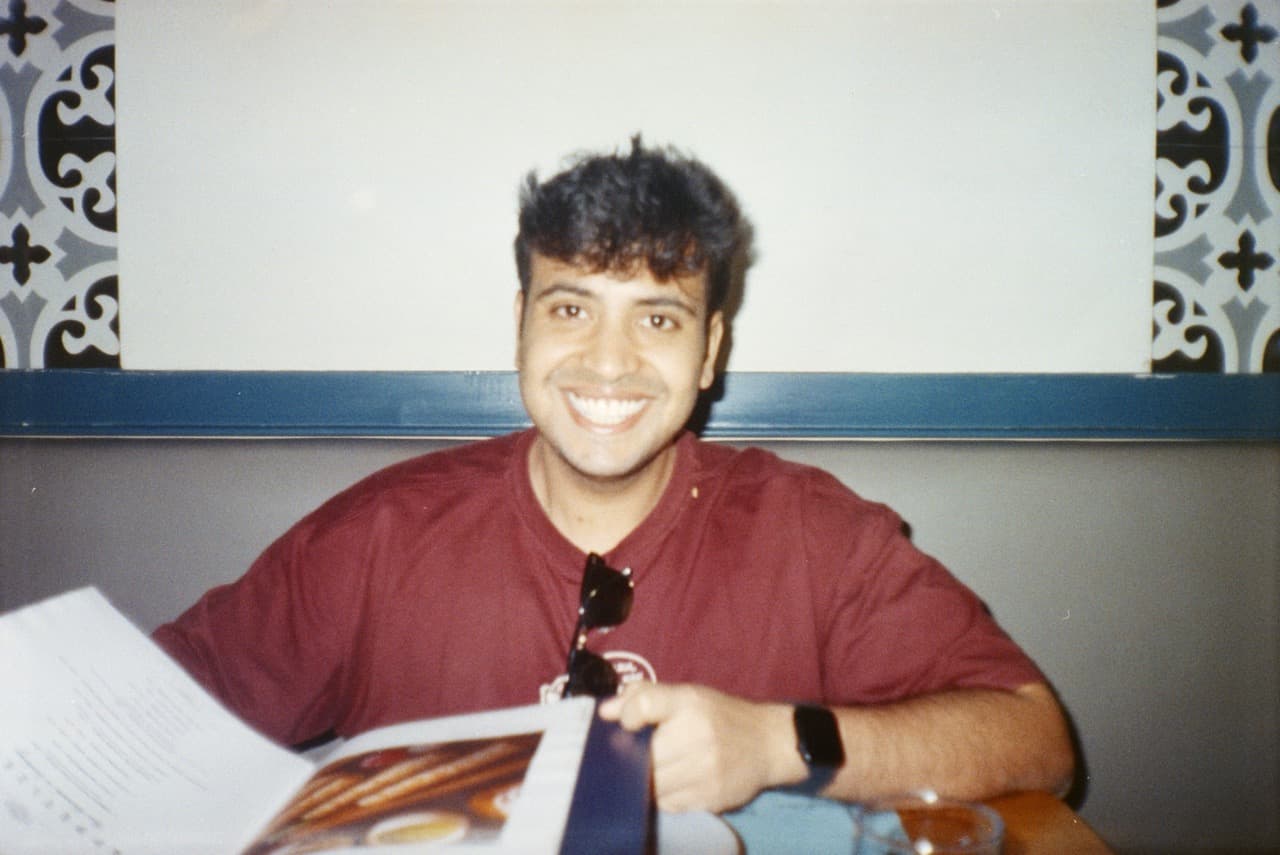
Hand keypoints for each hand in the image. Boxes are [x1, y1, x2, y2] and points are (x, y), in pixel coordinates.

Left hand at [598, 683, 798, 812]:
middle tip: (633, 755)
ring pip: (651, 784)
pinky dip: (662, 796)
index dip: (626, 715)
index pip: (643, 704)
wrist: (769, 743)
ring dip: (644, 780)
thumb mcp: (688, 695)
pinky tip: (670, 784)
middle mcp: (698, 735)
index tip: (627, 723)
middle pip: (642, 754)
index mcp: (690, 703)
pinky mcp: (710, 799)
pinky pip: (667, 804)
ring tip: (650, 770)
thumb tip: (605, 712)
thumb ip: (644, 696)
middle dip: (632, 757)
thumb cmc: (720, 716)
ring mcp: (705, 771)